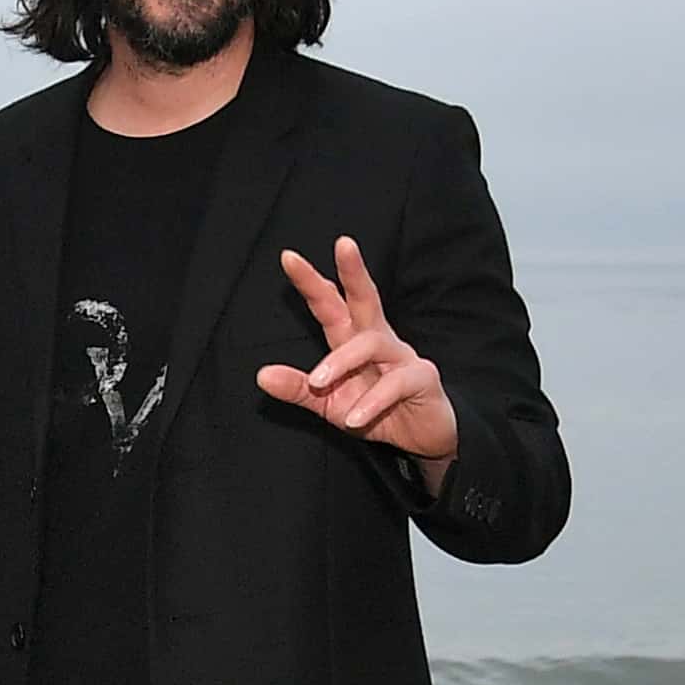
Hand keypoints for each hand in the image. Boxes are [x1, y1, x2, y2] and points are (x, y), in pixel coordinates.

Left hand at [260, 235, 455, 472]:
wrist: (421, 441)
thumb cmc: (375, 413)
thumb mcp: (329, 404)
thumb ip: (299, 389)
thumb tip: (261, 375)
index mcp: (354, 339)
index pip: (331, 304)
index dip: (311, 281)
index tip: (288, 257)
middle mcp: (379, 339)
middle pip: (366, 298)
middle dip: (354, 271)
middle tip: (343, 243)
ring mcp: (403, 356)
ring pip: (372, 343)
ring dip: (342, 361)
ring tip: (319, 381)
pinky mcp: (423, 379)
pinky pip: (396, 384)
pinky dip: (371, 402)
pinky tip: (354, 419)